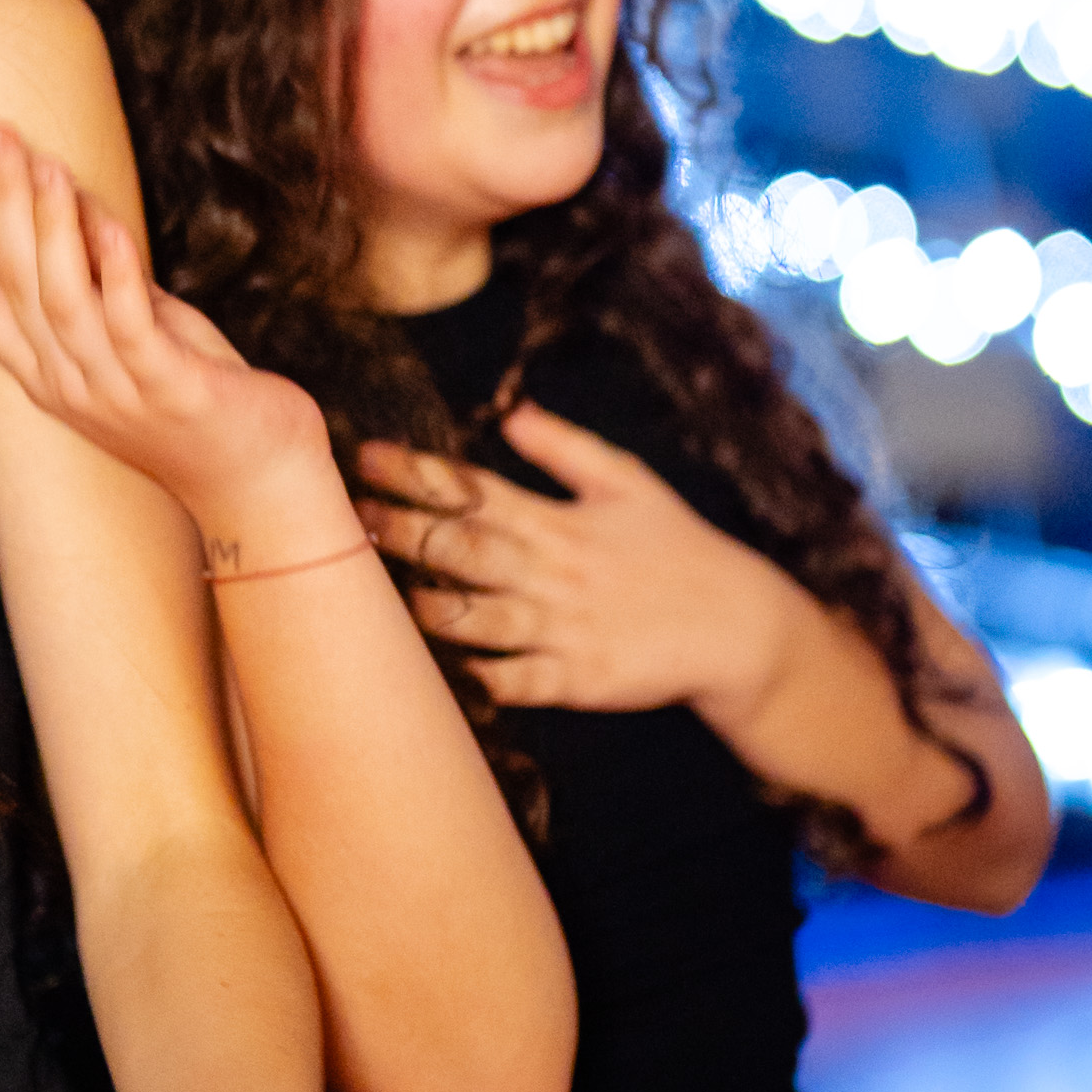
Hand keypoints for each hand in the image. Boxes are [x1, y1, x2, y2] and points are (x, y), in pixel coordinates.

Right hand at [0, 128, 339, 552]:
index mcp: (43, 374)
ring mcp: (114, 392)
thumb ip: (96, 275)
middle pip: (13, 286)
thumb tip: (66, 196)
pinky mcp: (169, 390)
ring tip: (48, 167)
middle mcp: (65, 386)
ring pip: (61, 301)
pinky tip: (112, 223)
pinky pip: (130, 324)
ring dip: (52, 227)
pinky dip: (118, 270)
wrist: (255, 477)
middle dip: (1, 204)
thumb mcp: (129, 330)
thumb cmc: (189, 396)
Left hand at [357, 401, 800, 719]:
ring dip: (434, 606)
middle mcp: (555, 572)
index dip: (420, 473)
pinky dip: (484, 677)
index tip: (368, 456)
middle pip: (469, 549)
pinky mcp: (580, 679)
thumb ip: (565, 449)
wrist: (738, 625)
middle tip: (353, 518)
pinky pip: (521, 682)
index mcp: (559, 521)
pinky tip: (445, 672)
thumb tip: (511, 410)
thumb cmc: (675, 547)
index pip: (477, 490)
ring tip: (387, 596)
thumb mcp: (628, 483)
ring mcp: (565, 629)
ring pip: (485, 618)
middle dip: (409, 532)